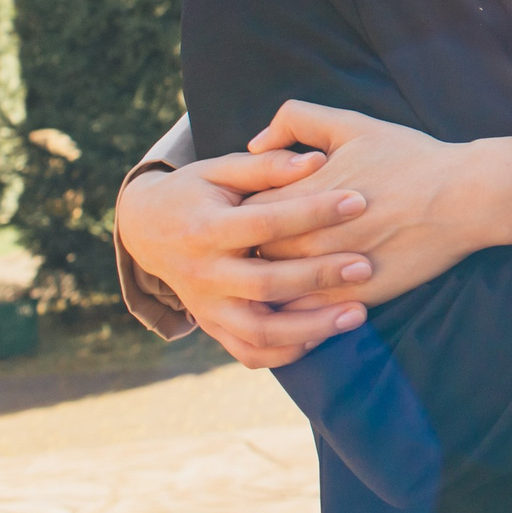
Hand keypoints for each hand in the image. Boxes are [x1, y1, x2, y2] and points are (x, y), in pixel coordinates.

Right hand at [116, 150, 372, 368]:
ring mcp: (207, 307)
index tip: (358, 201)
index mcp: (205, 229)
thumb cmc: (196, 192)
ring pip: (259, 331)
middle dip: (318, 277)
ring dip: (311, 327)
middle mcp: (203, 274)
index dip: (313, 211)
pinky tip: (324, 335)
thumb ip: (267, 166)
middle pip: (265, 284)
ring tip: (358, 314)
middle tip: (365, 266)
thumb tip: (317, 160)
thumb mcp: (220, 169)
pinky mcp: (213, 327)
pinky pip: (250, 352)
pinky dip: (287, 351)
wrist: (146, 231)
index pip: (265, 223)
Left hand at [247, 101, 511, 304]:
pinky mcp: (355, 297)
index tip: (247, 214)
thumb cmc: (411, 158)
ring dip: (267, 284)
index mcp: (303, 195)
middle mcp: (310, 237)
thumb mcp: (354, 125)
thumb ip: (298, 119)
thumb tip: (257, 140)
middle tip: (248, 248)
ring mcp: (331, 271)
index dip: (241, 214)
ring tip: (265, 277)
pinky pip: (308, 315)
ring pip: (275, 290)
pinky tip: (294, 301)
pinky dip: (295, 311)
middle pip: (252, 254)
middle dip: (247, 251)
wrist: (464, 197)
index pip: (244, 214)